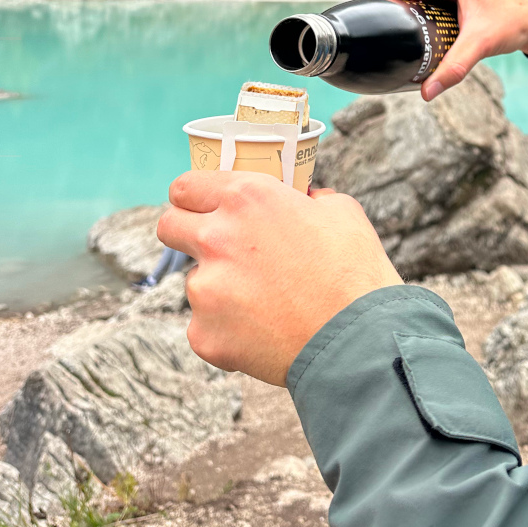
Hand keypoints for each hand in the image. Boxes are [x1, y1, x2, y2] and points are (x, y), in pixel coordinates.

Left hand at [157, 171, 401, 385]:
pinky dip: (228, 329)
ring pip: (195, 281)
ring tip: (266, 303)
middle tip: (217, 248)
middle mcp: (217, 237)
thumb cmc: (355, 272)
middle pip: (168, 226)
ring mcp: (205, 288)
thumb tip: (302, 201)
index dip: (193, 196)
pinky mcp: (204, 334)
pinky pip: (205, 326)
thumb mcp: (341, 212)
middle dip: (186, 233)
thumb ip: (309, 199)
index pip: (187, 185)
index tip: (200, 206)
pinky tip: (265, 332)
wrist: (359, 341)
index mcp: (247, 198)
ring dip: (219, 288)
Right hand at [368, 0, 527, 100]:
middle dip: (382, 5)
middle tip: (360, 27)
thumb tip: (427, 92)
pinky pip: (422, 2)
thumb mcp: (481, 44)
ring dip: (394, 10)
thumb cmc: (515, 23)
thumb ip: (455, 68)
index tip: (355, 12)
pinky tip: (397, 31)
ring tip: (372, 29)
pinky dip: (409, 14)